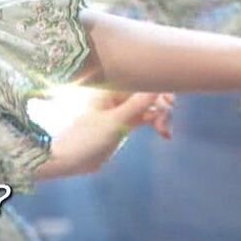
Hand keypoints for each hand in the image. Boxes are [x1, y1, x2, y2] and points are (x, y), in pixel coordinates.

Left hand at [51, 91, 174, 176]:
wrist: (71, 160)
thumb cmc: (85, 139)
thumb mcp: (114, 122)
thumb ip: (136, 105)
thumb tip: (156, 87)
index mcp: (109, 89)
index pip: (141, 81)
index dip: (158, 88)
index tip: (169, 102)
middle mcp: (116, 96)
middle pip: (148, 93)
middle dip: (161, 106)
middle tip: (164, 125)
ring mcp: (121, 110)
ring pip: (149, 106)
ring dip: (161, 117)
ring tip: (164, 132)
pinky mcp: (124, 123)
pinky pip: (146, 118)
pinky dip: (156, 124)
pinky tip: (165, 135)